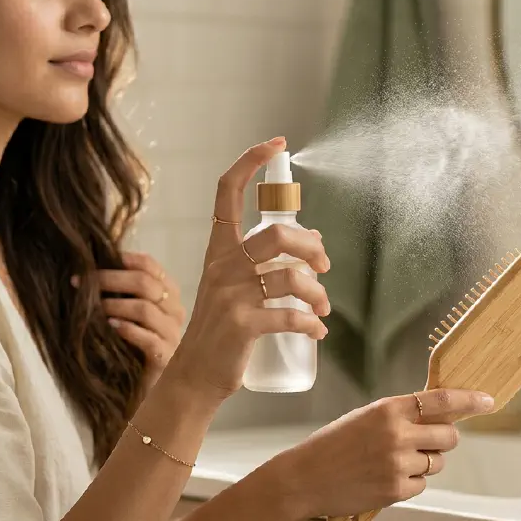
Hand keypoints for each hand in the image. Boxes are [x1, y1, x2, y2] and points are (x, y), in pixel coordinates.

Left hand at [80, 252, 185, 390]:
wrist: (151, 389)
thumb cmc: (135, 347)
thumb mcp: (130, 315)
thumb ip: (122, 293)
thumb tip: (91, 268)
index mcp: (169, 295)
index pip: (151, 266)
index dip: (124, 259)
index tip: (96, 261)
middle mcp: (175, 311)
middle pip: (145, 283)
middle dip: (109, 279)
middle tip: (81, 282)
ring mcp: (174, 335)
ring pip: (145, 309)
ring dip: (114, 305)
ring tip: (93, 308)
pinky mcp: (167, 358)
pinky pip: (148, 339)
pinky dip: (127, 330)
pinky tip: (111, 328)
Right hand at [166, 137, 331, 400]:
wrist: (196, 375)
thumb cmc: (223, 328)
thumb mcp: (238, 286)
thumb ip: (268, 260)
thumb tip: (314, 236)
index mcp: (218, 249)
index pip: (228, 191)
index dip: (251, 162)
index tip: (276, 144)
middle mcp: (222, 265)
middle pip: (277, 234)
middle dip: (312, 248)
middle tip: (325, 267)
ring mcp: (231, 294)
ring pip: (292, 277)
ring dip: (318, 293)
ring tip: (323, 308)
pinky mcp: (242, 324)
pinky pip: (291, 316)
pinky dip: (312, 323)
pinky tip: (319, 331)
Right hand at [264, 389, 495, 518]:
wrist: (304, 477)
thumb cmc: (333, 444)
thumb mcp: (367, 416)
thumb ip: (401, 415)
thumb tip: (439, 415)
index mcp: (389, 408)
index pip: (442, 400)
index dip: (470, 400)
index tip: (488, 401)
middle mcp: (397, 434)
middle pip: (449, 436)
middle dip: (444, 441)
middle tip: (427, 443)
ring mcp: (397, 463)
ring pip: (436, 463)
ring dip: (424, 463)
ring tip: (393, 462)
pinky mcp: (395, 489)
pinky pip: (421, 485)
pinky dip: (409, 483)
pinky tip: (385, 478)